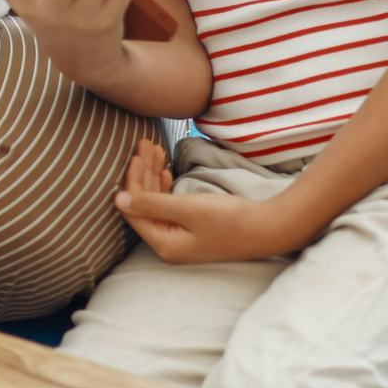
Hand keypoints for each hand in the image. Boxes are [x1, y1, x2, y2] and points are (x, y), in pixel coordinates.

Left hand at [115, 144, 312, 263]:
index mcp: (163, 243)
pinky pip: (170, 206)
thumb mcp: (188, 208)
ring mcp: (180, 237)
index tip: (138, 153)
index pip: (134, 209)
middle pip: (144, 204)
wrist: (269, 228)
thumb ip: (152, 203)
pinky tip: (165, 171)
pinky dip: (165, 186)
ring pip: (156, 202)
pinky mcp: (191, 229)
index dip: (132, 181)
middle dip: (143, 173)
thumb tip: (118, 199)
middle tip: (146, 143)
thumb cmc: (230, 219)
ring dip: (154, 176)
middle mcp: (167, 244)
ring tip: (154, 148)